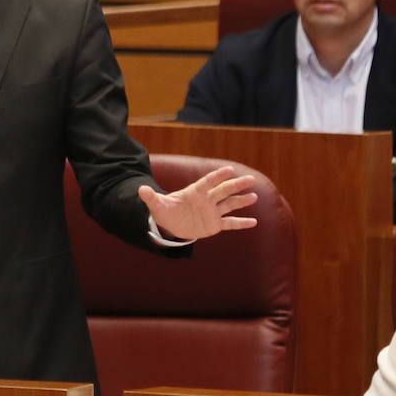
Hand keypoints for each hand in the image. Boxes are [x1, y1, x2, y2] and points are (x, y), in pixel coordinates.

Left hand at [138, 165, 258, 240]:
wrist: (172, 224)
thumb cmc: (166, 211)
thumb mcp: (157, 206)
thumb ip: (151, 197)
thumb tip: (140, 189)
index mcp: (195, 192)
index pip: (208, 182)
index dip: (218, 176)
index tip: (229, 170)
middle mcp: (207, 200)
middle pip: (223, 190)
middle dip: (236, 185)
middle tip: (249, 179)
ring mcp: (213, 212)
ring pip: (229, 205)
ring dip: (241, 201)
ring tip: (254, 197)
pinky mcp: (215, 224)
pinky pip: (230, 223)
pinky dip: (241, 223)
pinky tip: (254, 222)